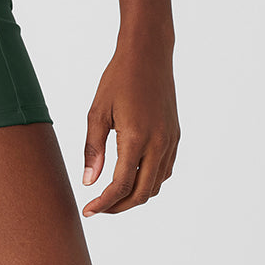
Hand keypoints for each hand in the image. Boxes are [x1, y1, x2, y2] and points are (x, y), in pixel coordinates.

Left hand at [81, 36, 179, 215]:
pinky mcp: (176, 136)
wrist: (148, 54)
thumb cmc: (118, 79)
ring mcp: (170, 141)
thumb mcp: (98, 112)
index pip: (121, 186)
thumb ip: (93, 149)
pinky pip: (165, 170)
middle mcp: (158, 144)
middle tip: (98, 207)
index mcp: (136, 138)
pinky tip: (132, 175)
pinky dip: (149, 181)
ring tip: (112, 194)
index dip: (103, 203)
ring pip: (156, 185)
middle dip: (119, 206)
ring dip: (135, 195)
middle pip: (141, 193)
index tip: (88, 211)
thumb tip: (88, 182)